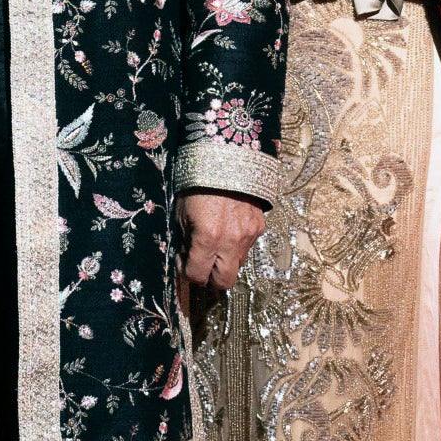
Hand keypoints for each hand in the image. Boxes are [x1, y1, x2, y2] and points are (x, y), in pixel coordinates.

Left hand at [176, 191, 265, 310]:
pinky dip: (235, 246)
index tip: (183, 263)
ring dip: (224, 261)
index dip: (186, 273)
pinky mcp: (258, 228)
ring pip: (237, 265)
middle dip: (210, 278)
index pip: (197, 275)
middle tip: (200, 265)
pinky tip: (227, 230)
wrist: (227, 159)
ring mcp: (248, 236)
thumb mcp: (181, 213)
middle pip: (224, 282)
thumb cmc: (197, 184)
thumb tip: (186, 259)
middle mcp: (230, 241)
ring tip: (214, 244)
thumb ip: (184, 241)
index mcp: (207, 237)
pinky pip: (247, 247)